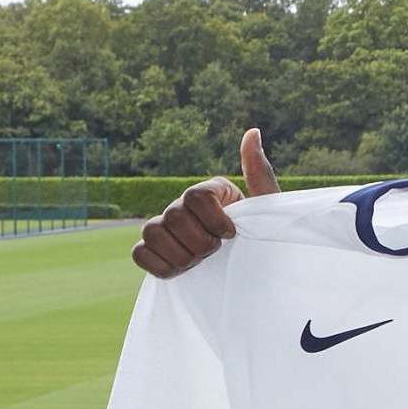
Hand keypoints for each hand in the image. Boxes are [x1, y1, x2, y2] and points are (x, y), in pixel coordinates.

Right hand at [132, 127, 277, 278]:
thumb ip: (259, 173)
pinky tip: (182, 271)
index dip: (213, 220)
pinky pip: (139, 253)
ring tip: (200, 263)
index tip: (232, 235)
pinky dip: (160, 266)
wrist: (256, 277)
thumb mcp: (268, 209)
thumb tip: (252, 131)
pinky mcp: (154, 252)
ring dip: (180, 255)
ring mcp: (165, 228)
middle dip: (200, 243)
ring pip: (150, 232)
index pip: (194, 196)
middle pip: (173, 216)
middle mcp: (183, 205)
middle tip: (217, 253)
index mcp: (209, 192)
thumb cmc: (263, 240)